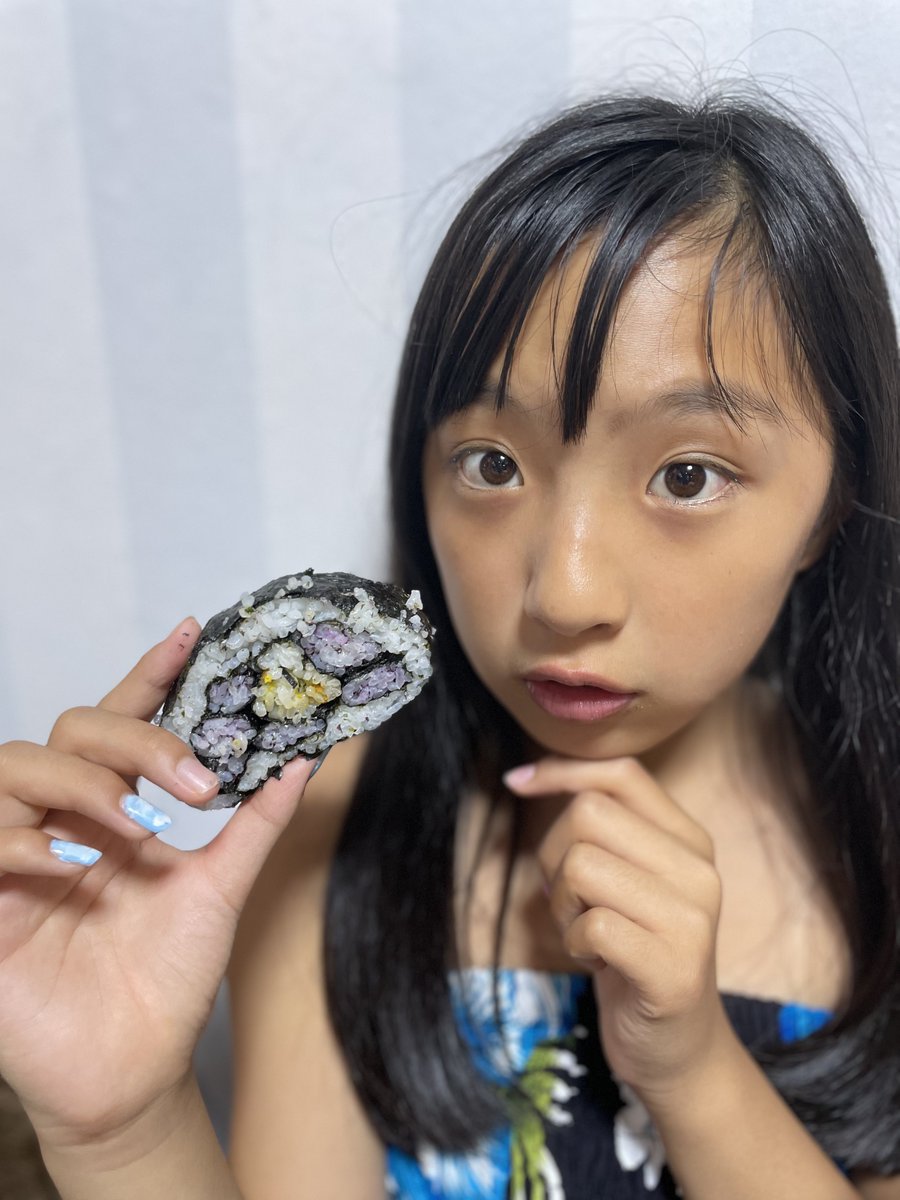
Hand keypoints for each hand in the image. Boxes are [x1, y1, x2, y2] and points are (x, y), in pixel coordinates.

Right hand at [0, 619, 316, 1149]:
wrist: (133, 1072)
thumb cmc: (167, 980)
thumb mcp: (219, 890)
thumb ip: (254, 825)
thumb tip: (303, 762)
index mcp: (116, 811)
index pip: (123, 723)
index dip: (150, 675)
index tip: (189, 633)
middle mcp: (65, 822)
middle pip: (71, 732)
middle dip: (130, 740)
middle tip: (190, 784)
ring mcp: (18, 858)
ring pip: (14, 767)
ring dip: (79, 783)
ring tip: (131, 823)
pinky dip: (25, 841)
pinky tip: (73, 866)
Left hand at [505, 756, 735, 1106]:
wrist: (677, 1049)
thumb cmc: (633, 953)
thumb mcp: (625, 879)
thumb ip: (600, 829)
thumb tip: (526, 777)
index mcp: (689, 840)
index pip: (622, 774)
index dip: (561, 770)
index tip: (516, 782)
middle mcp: (699, 871)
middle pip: (587, 815)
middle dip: (554, 856)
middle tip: (573, 902)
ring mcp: (692, 920)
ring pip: (581, 866)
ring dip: (563, 905)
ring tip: (588, 933)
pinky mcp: (673, 968)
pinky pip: (590, 925)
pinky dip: (574, 944)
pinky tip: (597, 962)